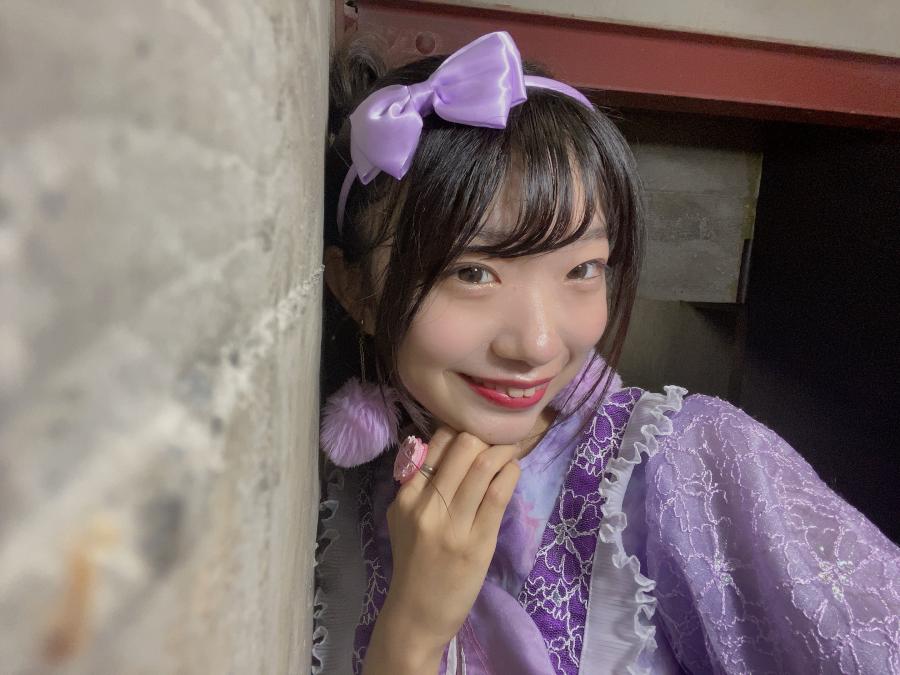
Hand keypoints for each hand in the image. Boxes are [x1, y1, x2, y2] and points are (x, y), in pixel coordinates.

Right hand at [375, 427, 521, 660]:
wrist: (416, 614)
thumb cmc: (415, 563)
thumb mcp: (403, 518)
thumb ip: (420, 485)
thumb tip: (449, 445)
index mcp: (406, 495)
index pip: (436, 442)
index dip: (461, 427)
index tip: (478, 426)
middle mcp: (426, 505)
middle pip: (462, 446)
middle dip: (487, 433)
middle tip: (500, 435)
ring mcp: (452, 524)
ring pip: (483, 465)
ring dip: (504, 450)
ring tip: (511, 448)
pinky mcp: (477, 542)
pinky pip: (498, 494)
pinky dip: (510, 473)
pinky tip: (513, 470)